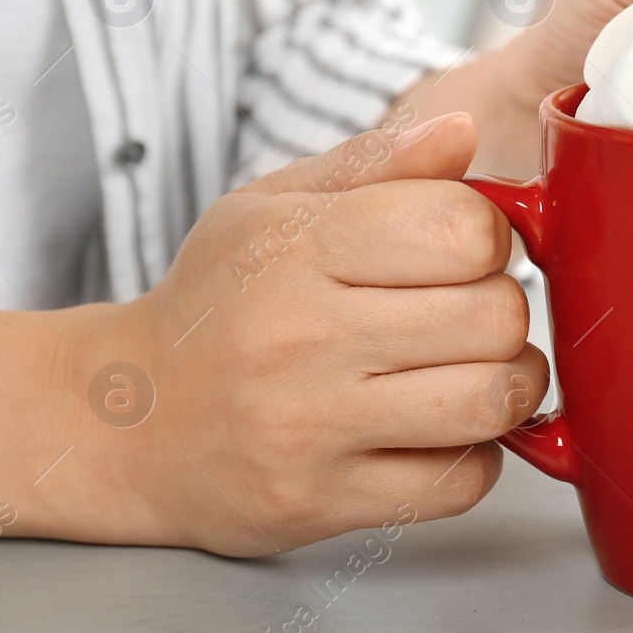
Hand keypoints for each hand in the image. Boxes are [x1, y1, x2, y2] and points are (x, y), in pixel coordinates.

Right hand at [73, 113, 544, 555]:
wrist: (125, 423)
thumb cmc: (218, 303)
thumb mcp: (273, 208)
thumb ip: (377, 164)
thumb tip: (462, 131)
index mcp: (296, 246)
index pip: (463, 229)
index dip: (488, 237)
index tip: (463, 252)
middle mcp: (301, 336)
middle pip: (493, 316)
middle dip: (503, 312)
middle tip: (468, 316)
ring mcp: (311, 427)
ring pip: (489, 401)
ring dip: (507, 387)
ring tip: (473, 372)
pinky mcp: (323, 501)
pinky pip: (460, 483)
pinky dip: (472, 460)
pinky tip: (436, 434)